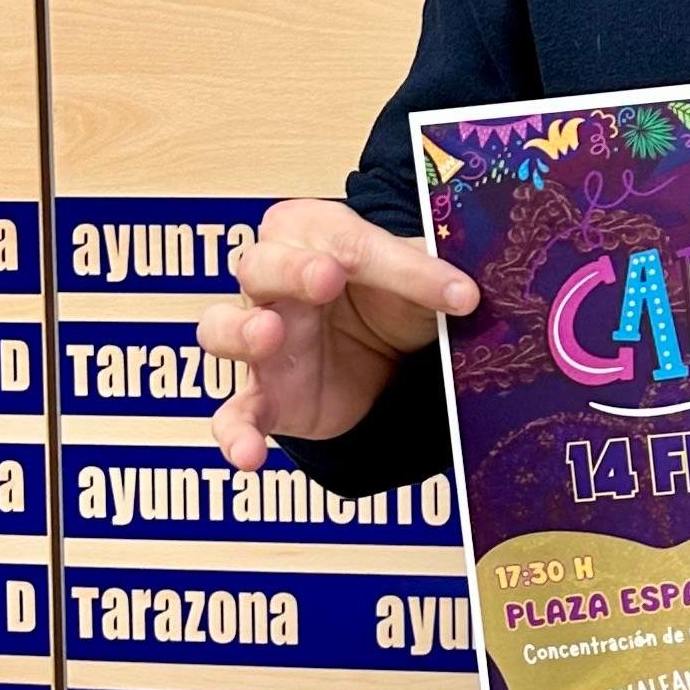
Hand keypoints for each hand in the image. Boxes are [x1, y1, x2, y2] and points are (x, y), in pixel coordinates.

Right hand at [196, 197, 476, 471]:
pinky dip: (234, 433)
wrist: (387, 356)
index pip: (349, 241)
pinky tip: (247, 454)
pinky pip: (234, 413)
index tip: (454, 291)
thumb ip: (434, 279)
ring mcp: (262, 340)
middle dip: (291, 270)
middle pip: (261, 266)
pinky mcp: (265, 396)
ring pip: (223, 329)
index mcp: (314, 235)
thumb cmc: (391, 300)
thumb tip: (466, 293)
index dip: (399, 265)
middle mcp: (274, 282)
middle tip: (326, 278)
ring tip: (267, 335)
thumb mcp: (420, 283)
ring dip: (240, 331)